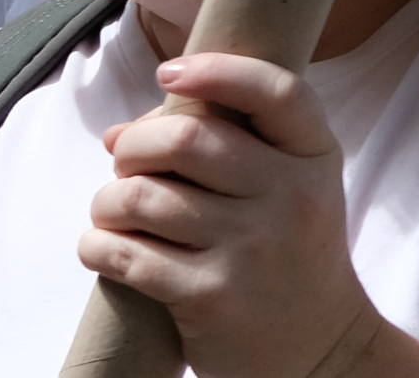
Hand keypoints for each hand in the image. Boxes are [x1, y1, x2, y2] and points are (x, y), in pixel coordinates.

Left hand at [78, 53, 380, 377]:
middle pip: (185, 139)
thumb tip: (118, 133)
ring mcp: (250, 249)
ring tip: (114, 210)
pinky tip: (103, 246)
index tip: (169, 72)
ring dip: (109, 199)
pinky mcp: (210, 296)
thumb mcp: (293, 186)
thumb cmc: (291, 252)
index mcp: (315, 158)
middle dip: (134, 145)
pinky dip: (97, 244)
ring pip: (143, 197)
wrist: (321, 348)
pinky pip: (126, 253)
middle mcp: (290, 198)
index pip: (275, 92)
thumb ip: (231, 143)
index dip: (218, 71)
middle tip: (125, 161)